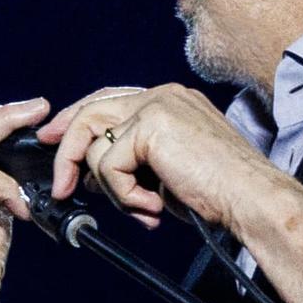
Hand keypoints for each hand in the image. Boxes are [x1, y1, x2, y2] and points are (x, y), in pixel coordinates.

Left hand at [37, 83, 267, 233]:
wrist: (249, 198)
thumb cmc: (217, 191)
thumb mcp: (167, 171)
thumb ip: (134, 160)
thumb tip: (89, 172)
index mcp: (169, 101)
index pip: (109, 100)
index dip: (76, 120)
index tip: (52, 139)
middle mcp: (162, 95)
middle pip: (91, 112)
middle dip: (66, 149)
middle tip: (61, 186)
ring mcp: (157, 106)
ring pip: (95, 146)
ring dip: (110, 188)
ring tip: (141, 207)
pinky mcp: (152, 125)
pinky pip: (108, 167)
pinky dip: (124, 195)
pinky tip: (153, 205)